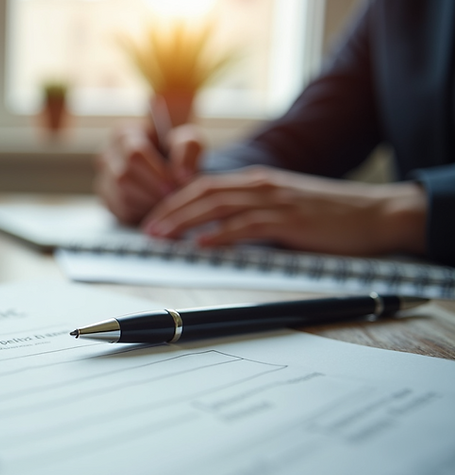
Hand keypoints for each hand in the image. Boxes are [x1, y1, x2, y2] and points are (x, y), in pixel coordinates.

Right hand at [95, 122, 203, 224]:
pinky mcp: (108, 201)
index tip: (178, 183)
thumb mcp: (189, 140)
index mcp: (123, 134)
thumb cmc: (179, 149)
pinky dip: (143, 213)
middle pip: (123, 178)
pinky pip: (121, 213)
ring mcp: (104, 180)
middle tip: (175, 196)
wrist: (172, 166)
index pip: (133, 154)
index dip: (156, 172)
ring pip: (122, 197)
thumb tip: (182, 175)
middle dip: (153, 190)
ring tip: (169, 201)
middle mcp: (107, 156)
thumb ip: (188, 149)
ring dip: (149, 203)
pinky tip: (158, 207)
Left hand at [142, 166, 426, 255]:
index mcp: (257, 181)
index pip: (205, 186)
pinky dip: (219, 235)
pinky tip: (201, 245)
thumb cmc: (329, 215)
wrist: (375, 214)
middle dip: (171, 210)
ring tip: (163, 236)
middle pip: (203, 193)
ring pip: (218, 206)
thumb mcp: (283, 207)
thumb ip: (251, 214)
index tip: (154, 218)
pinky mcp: (289, 220)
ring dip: (185, 222)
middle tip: (148, 229)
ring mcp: (275, 200)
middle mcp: (261, 185)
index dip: (175, 201)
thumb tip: (219, 233)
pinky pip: (246, 226)